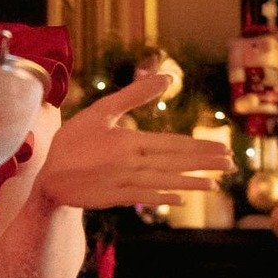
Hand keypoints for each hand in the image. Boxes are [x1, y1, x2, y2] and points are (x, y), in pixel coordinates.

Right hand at [35, 75, 235, 210]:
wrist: (48, 179)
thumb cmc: (73, 141)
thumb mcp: (100, 111)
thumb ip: (133, 94)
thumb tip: (166, 77)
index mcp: (128, 141)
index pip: (172, 144)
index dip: (199, 147)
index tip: (221, 148)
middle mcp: (130, 164)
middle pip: (175, 164)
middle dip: (204, 164)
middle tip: (230, 164)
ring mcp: (124, 184)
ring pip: (166, 183)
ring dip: (192, 183)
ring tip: (215, 185)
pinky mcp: (117, 200)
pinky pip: (146, 198)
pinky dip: (165, 198)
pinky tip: (182, 199)